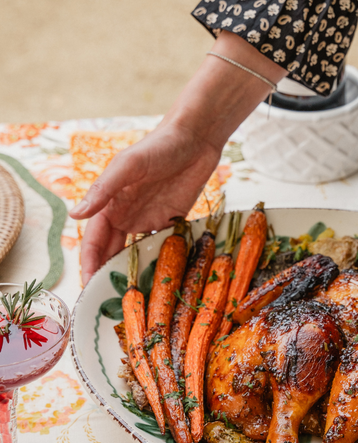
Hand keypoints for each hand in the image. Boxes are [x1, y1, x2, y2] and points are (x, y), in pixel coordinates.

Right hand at [70, 33, 284, 283]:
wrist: (196, 139)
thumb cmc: (158, 146)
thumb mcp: (129, 164)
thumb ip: (104, 189)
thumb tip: (75, 215)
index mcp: (110, 204)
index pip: (94, 240)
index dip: (90, 263)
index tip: (89, 286)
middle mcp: (126, 215)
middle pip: (111, 252)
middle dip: (106, 275)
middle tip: (108, 303)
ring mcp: (148, 219)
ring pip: (133, 253)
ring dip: (130, 273)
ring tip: (133, 300)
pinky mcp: (171, 221)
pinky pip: (159, 247)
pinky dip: (156, 262)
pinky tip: (159, 281)